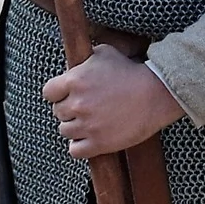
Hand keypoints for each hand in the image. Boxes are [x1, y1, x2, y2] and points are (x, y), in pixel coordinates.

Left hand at [43, 47, 185, 159]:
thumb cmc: (131, 71)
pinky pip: (75, 150)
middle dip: (70, 109)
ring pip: (65, 131)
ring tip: (91, 121)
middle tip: (87, 106)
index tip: (68, 94)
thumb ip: (84, 60)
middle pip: (58, 112)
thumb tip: (72, 66)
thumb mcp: (105, 53)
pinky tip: (90, 137)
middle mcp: (77, 103)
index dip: (58, 93)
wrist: (156, 94)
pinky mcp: (98, 143)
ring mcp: (87, 125)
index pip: (48, 92)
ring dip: (75, 127)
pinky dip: (80, 145)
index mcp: (75, 80)